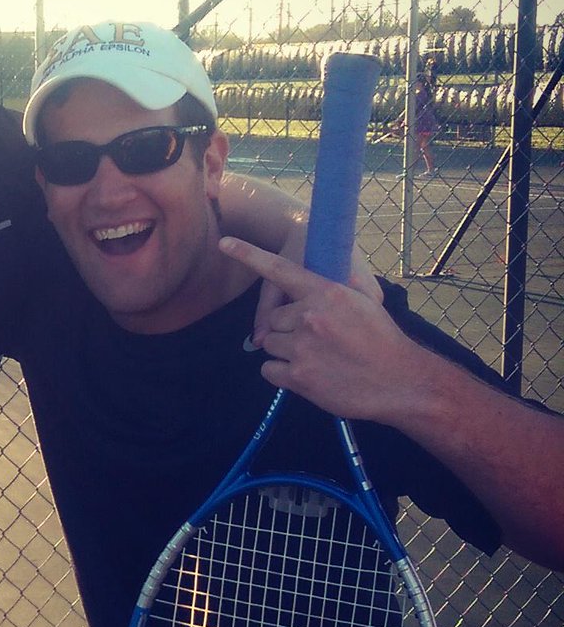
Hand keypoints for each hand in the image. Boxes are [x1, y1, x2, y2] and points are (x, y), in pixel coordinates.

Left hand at [221, 236, 419, 422]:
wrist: (402, 382)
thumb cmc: (384, 341)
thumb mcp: (367, 303)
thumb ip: (341, 288)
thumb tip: (325, 281)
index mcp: (327, 293)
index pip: (279, 270)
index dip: (248, 254)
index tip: (224, 243)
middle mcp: (310, 316)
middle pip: (273, 319)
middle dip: (287, 329)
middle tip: (315, 340)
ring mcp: (303, 347)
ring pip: (268, 344)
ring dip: (284, 351)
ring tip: (315, 358)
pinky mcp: (299, 377)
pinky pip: (269, 370)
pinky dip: (281, 374)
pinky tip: (307, 375)